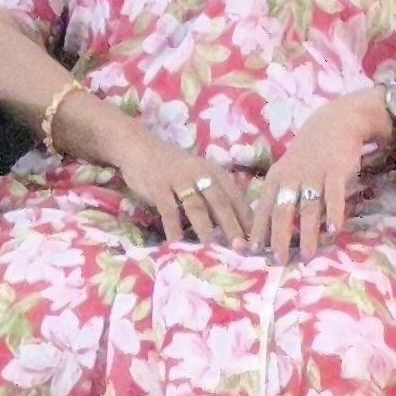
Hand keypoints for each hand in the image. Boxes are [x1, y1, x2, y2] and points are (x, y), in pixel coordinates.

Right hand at [101, 122, 256, 249]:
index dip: (247, 220)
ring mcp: (179, 179)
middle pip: (220, 202)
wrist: (139, 147)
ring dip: (206, 228)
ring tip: (212, 248)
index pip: (236, 198)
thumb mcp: (199, 178)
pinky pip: (168, 210)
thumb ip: (214, 199)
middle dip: (232, 226)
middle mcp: (201, 174)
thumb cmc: (174, 169)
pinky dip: (173, 228)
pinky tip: (177, 244)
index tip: (256, 241)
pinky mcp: (158, 186)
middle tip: (241, 248)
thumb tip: (234, 230)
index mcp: (215, 173)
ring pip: (197, 206)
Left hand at [254, 93, 394, 260]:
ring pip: (308, 208)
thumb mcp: (286, 172)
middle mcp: (291, 177)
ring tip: (308, 256)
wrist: (334, 123)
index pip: (262, 209)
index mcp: (275, 178)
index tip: (252, 253)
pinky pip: (334, 195)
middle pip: (282, 212)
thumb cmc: (307, 155)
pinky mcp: (336, 171)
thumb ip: (279, 196)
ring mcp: (314, 174)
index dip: (257, 231)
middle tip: (278, 261)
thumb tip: (268, 230)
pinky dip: (334, 213)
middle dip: (279, 238)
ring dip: (308, 234)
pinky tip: (333, 231)